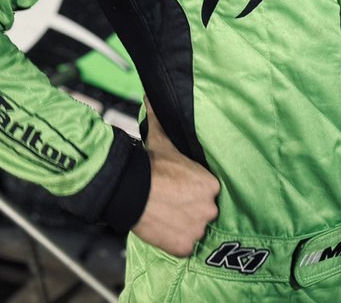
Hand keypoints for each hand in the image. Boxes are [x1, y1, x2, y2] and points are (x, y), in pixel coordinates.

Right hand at [132, 97, 219, 256]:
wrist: (130, 190)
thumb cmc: (148, 164)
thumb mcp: (159, 136)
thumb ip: (159, 116)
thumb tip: (150, 94)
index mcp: (210, 184)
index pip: (207, 189)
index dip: (192, 188)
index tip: (178, 187)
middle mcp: (209, 208)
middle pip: (202, 210)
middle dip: (189, 207)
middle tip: (170, 201)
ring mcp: (197, 229)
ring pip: (193, 229)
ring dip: (183, 224)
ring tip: (164, 214)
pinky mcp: (184, 247)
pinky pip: (183, 246)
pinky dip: (174, 240)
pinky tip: (162, 226)